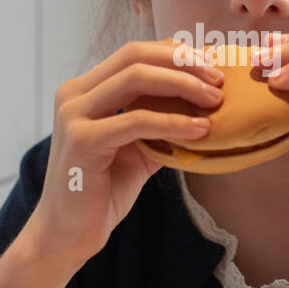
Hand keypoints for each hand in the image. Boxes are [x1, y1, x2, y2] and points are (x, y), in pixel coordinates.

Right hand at [37, 39, 223, 267]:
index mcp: (84, 90)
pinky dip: (173, 122)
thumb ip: (159, 122)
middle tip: (219, 81)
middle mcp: (74, 94)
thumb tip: (204, 105)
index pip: (134, 53)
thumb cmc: (102, 192)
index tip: (211, 67)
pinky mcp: (82, 140)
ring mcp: (74, 115)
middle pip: (135, 55)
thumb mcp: (137, 148)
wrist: (68, 234)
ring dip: (183, 85)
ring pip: (136, 78)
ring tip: (215, 100)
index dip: (175, 53)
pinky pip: (137, 120)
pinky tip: (200, 130)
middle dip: (183, 62)